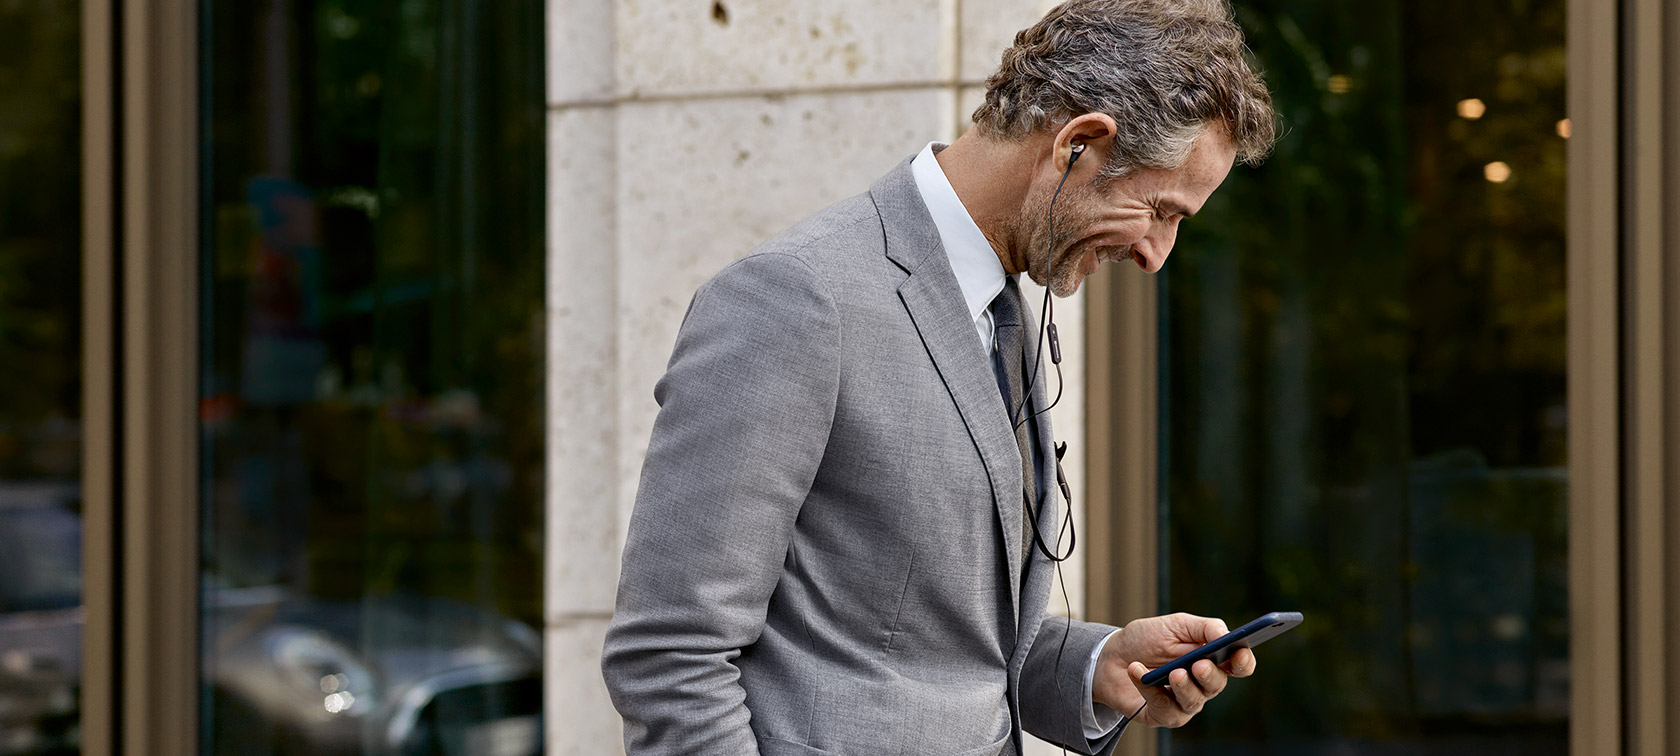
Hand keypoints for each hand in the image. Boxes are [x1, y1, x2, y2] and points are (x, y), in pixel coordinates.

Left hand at [1090, 613, 1256, 728]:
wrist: (1111, 656)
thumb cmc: (1146, 639)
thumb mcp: (1175, 624)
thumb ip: (1204, 628)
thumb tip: (1225, 635)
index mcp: (1211, 659)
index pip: (1239, 666)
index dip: (1244, 662)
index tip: (1239, 653)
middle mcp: (1202, 684)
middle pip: (1217, 684)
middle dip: (1209, 674)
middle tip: (1197, 664)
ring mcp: (1184, 702)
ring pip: (1193, 701)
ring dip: (1183, 686)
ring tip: (1172, 672)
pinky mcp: (1163, 715)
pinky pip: (1164, 708)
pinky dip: (1149, 688)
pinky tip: (1136, 671)